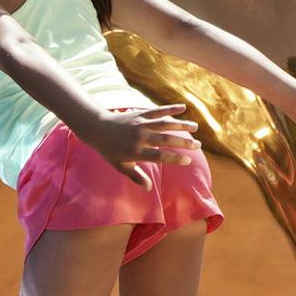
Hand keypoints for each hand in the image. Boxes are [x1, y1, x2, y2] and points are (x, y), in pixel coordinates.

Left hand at [81, 104, 203, 187]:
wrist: (97, 128)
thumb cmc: (109, 150)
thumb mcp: (120, 166)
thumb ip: (136, 176)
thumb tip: (149, 188)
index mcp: (136, 152)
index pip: (159, 156)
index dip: (174, 158)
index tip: (187, 160)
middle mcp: (140, 137)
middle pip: (166, 140)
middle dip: (183, 142)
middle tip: (197, 145)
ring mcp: (141, 124)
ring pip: (164, 124)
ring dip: (181, 125)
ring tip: (195, 127)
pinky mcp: (140, 114)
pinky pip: (157, 111)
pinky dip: (170, 109)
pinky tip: (183, 107)